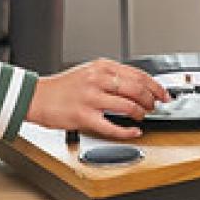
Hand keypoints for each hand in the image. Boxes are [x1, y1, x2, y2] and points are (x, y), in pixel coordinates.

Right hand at [28, 58, 171, 140]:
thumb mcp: (88, 72)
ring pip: (128, 106)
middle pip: (137, 89)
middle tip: (155, 106)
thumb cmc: (61, 88)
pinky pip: (112, 126)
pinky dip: (128, 131)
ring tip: (142, 117)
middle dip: (151, 100)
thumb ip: (110, 76)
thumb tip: (136, 86)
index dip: (155, 85)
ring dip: (141, 113)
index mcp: (101, 67)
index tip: (163, 94)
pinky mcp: (84, 116)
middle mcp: (97, 79)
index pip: (137, 74)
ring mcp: (91, 98)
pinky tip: (134, 132)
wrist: (36, 97)